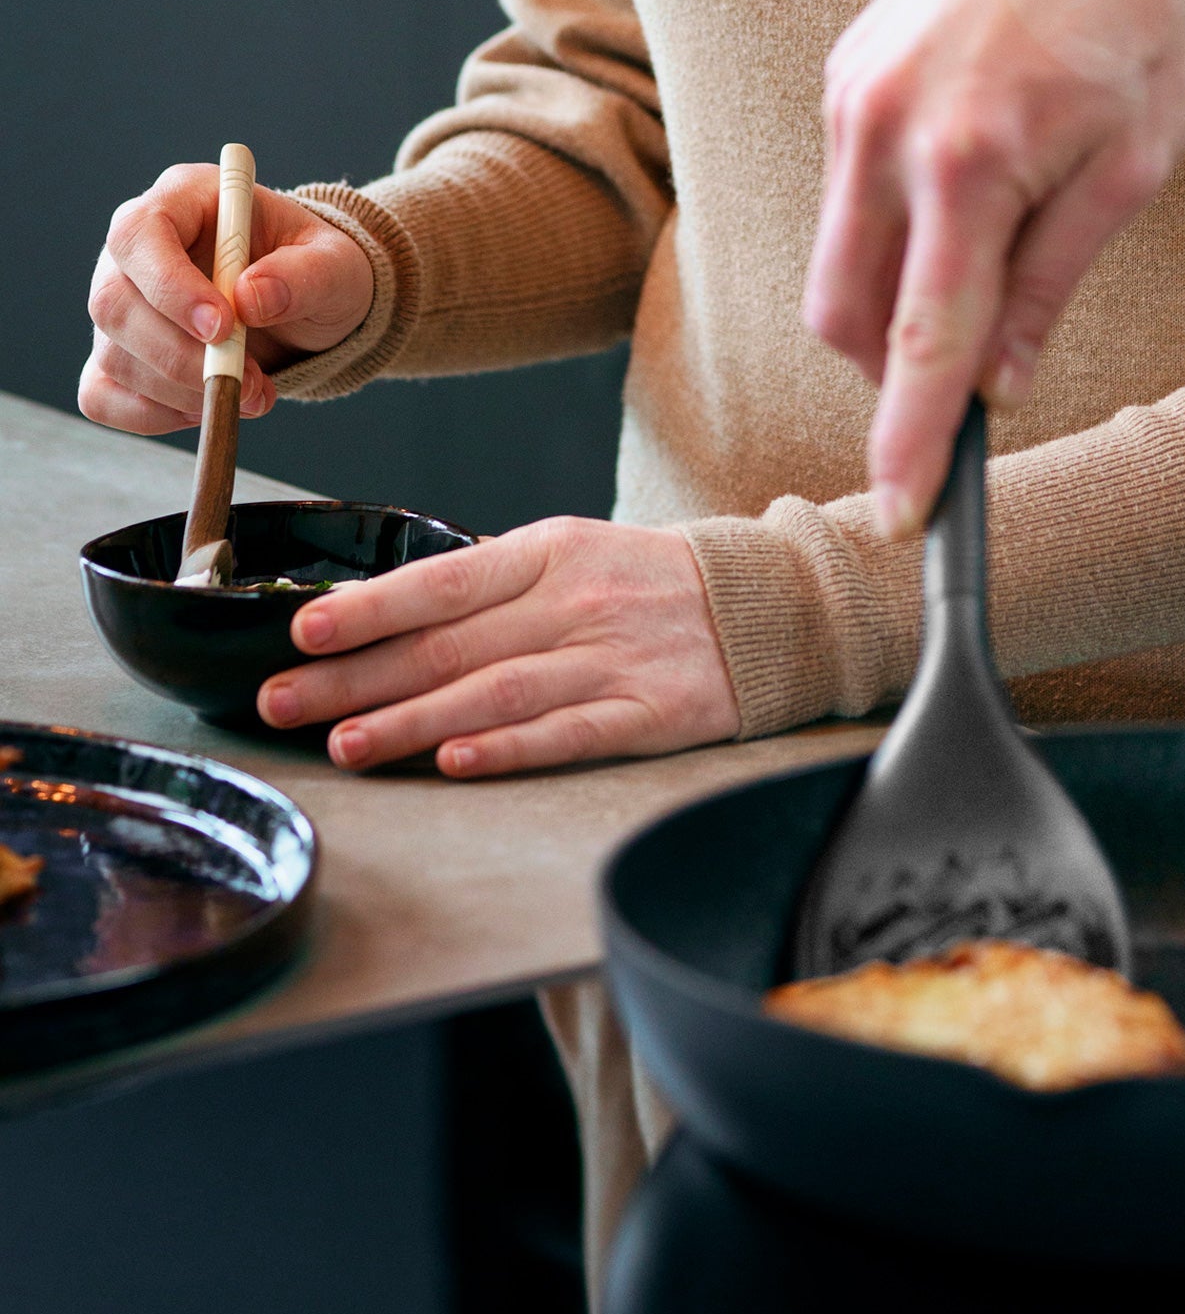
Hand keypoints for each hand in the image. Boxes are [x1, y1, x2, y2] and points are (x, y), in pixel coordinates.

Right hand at [81, 163, 374, 432]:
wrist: (314, 307)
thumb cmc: (319, 270)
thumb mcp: (336, 264)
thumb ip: (305, 274)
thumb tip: (251, 298)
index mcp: (183, 199)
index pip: (139, 234)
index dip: (171, 286)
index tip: (222, 328)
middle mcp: (137, 249)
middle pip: (115, 303)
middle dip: (182, 357)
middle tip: (249, 383)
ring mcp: (122, 303)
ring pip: (114, 355)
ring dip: (182, 392)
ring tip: (252, 394)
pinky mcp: (122, 353)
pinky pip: (104, 394)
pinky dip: (153, 415)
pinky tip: (206, 408)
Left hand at [256, 517, 741, 775]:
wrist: (774, 604)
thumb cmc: (654, 581)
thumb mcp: (574, 553)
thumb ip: (492, 584)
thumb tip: (382, 614)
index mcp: (552, 552)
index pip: (444, 582)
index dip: (370, 608)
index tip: (302, 631)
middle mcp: (577, 603)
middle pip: (450, 645)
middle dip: (357, 677)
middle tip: (282, 704)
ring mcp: (615, 659)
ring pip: (496, 693)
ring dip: (413, 722)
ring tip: (346, 746)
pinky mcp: (652, 712)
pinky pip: (570, 733)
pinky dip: (510, 748)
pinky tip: (456, 761)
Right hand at [806, 0, 1184, 534]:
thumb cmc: (1141, 13)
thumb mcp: (1133, 162)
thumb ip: (1051, 279)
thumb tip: (998, 383)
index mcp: (970, 160)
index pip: (921, 342)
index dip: (908, 441)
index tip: (899, 516)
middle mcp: (883, 128)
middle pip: (846, 318)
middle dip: (893, 371)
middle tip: (979, 364)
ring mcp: (850, 95)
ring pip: (835, 261)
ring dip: (891, 300)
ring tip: (991, 249)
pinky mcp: (844, 72)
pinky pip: (844, 193)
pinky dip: (890, 230)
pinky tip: (966, 182)